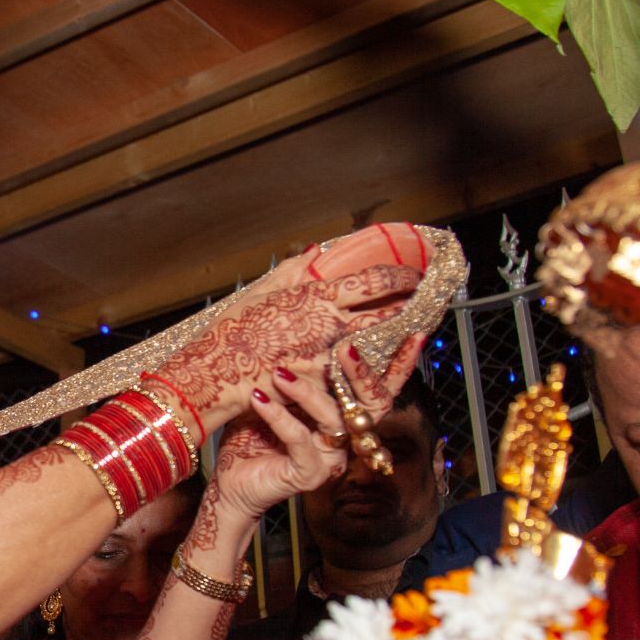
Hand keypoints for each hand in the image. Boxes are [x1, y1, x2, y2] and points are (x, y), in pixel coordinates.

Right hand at [154, 264, 420, 431]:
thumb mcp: (262, 291)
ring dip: (397, 342)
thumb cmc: (233, 329)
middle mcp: (330, 326)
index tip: (412, 275)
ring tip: (412, 335)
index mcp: (318, 297)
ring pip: (378, 349)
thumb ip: (293, 271)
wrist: (215, 371)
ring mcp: (329, 358)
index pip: (373, 282)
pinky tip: (377, 370)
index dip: (399, 276)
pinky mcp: (322, 386)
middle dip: (409, 308)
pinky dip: (366, 374)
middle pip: (386, 316)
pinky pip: (352, 378)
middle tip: (425, 303)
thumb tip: (316, 253)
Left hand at [211, 335, 427, 523]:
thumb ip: (297, 367)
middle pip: (372, 404)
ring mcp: (330, 458)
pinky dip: (280, 416)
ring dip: (306, 391)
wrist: (230, 482)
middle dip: (362, 374)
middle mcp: (345, 438)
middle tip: (345, 347)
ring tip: (279, 372)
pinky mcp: (309, 474)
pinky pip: (300, 439)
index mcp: (343, 416)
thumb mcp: (276, 393)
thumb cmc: (251, 433)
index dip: (400, 365)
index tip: (413, 334)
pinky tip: (259, 399)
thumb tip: (304, 323)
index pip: (379, 388)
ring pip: (334, 418)